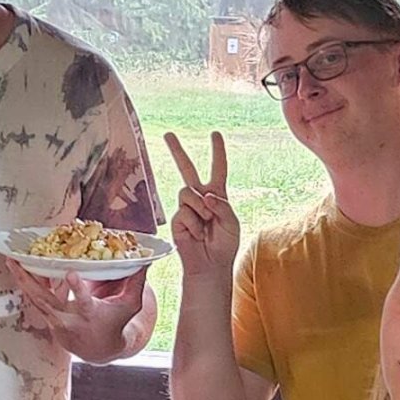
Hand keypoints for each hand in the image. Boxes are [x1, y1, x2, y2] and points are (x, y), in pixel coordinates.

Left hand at [13, 265, 147, 363]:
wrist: (98, 349)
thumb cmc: (115, 322)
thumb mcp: (130, 304)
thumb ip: (136, 280)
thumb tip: (146, 257)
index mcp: (89, 314)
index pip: (83, 302)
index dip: (77, 289)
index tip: (72, 273)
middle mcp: (68, 318)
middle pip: (46, 300)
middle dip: (31, 282)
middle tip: (18, 263)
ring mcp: (54, 318)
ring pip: (35, 298)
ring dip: (22, 280)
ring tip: (11, 260)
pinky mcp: (47, 316)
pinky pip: (34, 298)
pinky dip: (26, 282)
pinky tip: (18, 265)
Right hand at [163, 131, 240, 280]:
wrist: (210, 265)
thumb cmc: (224, 245)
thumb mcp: (232, 223)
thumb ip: (223, 206)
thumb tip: (205, 195)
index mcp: (217, 196)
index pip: (218, 169)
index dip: (217, 152)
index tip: (214, 134)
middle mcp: (200, 198)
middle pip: (187, 169)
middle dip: (177, 151)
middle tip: (168, 134)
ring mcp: (187, 208)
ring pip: (188, 192)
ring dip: (200, 208)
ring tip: (206, 224)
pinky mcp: (177, 219)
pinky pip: (185, 212)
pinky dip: (195, 224)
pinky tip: (197, 234)